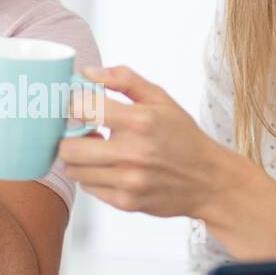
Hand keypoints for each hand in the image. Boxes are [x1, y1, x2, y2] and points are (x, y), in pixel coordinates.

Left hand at [58, 65, 231, 218]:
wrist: (208, 180)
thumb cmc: (183, 137)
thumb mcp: (160, 99)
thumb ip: (124, 79)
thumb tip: (88, 73)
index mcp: (140, 121)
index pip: (82, 108)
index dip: (71, 105)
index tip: (76, 105)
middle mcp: (132, 153)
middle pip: (67, 147)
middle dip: (68, 137)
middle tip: (81, 132)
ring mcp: (128, 181)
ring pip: (74, 169)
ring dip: (78, 158)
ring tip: (98, 149)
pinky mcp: (125, 202)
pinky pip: (88, 187)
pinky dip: (92, 176)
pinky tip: (110, 167)